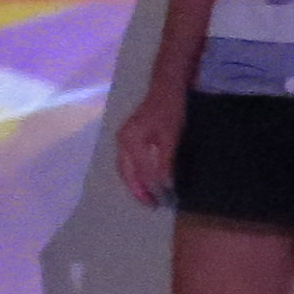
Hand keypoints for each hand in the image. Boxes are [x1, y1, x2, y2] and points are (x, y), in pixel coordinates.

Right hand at [114, 90, 184, 206]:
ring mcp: (122, 140)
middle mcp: (122, 142)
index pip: (141, 172)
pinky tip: (143, 181)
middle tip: (152, 205)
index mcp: (131, 141)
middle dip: (139, 191)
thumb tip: (165, 185)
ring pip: (125, 169)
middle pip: (127, 174)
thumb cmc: (171, 110)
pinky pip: (127, 162)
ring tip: (147, 198)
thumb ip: (166, 162)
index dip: (152, 188)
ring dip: (134, 185)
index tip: (164, 201)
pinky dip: (133, 174)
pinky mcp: (126, 138)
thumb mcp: (171, 137)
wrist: (166, 88)